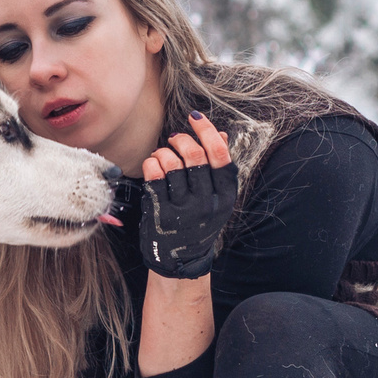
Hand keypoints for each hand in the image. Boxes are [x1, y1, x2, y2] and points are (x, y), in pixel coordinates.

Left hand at [140, 113, 235, 278]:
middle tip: (174, 139)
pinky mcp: (161, 214)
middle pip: (194, 155)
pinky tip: (153, 166)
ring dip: (163, 151)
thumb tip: (221, 134)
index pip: (220, 154)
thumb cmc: (197, 222)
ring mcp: (184, 210)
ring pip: (171, 163)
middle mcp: (208, 203)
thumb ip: (218, 168)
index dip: (207, 130)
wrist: (180, 260)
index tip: (195, 117)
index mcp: (226, 195)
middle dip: (181, 139)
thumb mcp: (216, 199)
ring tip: (161, 155)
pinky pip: (153, 174)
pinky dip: (151, 163)